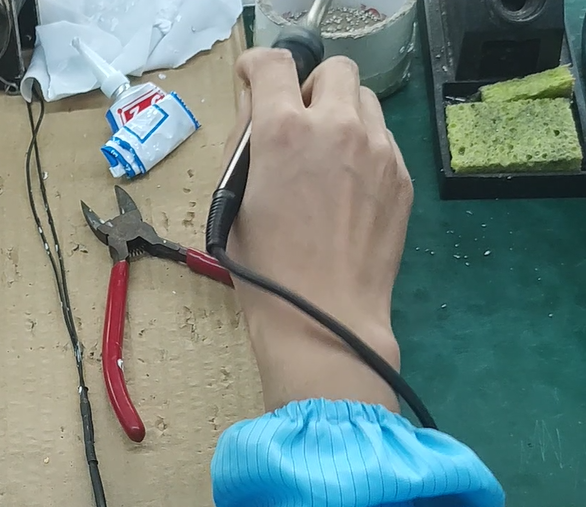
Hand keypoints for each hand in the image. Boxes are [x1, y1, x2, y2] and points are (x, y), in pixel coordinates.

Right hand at [227, 49, 412, 411]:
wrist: (324, 315)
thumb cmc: (263, 267)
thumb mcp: (234, 200)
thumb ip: (246, 143)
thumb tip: (256, 108)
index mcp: (283, 131)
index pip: (275, 64)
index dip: (258, 65)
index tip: (253, 78)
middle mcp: (336, 127)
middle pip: (335, 69)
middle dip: (311, 86)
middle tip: (297, 121)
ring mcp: (377, 150)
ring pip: (365, 100)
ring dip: (341, 114)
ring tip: (325, 154)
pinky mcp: (401, 176)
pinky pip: (383, 140)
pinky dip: (363, 147)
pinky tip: (346, 187)